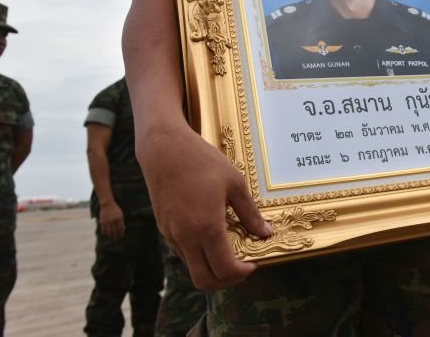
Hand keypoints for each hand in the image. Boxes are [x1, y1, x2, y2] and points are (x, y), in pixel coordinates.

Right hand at [98, 200, 125, 239]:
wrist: (108, 204)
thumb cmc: (115, 209)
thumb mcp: (120, 214)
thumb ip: (122, 221)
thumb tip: (123, 229)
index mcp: (119, 219)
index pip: (121, 229)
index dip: (121, 234)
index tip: (121, 237)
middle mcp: (114, 221)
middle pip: (115, 232)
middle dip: (116, 236)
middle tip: (116, 239)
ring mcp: (108, 222)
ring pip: (109, 232)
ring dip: (110, 236)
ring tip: (111, 238)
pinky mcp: (103, 222)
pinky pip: (104, 230)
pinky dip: (105, 233)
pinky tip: (106, 234)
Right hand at [138, 124, 271, 289]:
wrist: (164, 149)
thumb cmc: (202, 161)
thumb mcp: (234, 183)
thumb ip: (250, 213)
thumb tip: (265, 233)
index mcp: (206, 227)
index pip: (224, 269)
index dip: (241, 273)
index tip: (253, 264)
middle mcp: (185, 237)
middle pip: (204, 281)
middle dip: (225, 281)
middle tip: (241, 268)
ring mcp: (171, 234)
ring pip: (191, 267)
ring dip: (211, 268)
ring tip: (229, 250)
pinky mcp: (163, 228)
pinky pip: (183, 252)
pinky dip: (199, 254)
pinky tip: (211, 236)